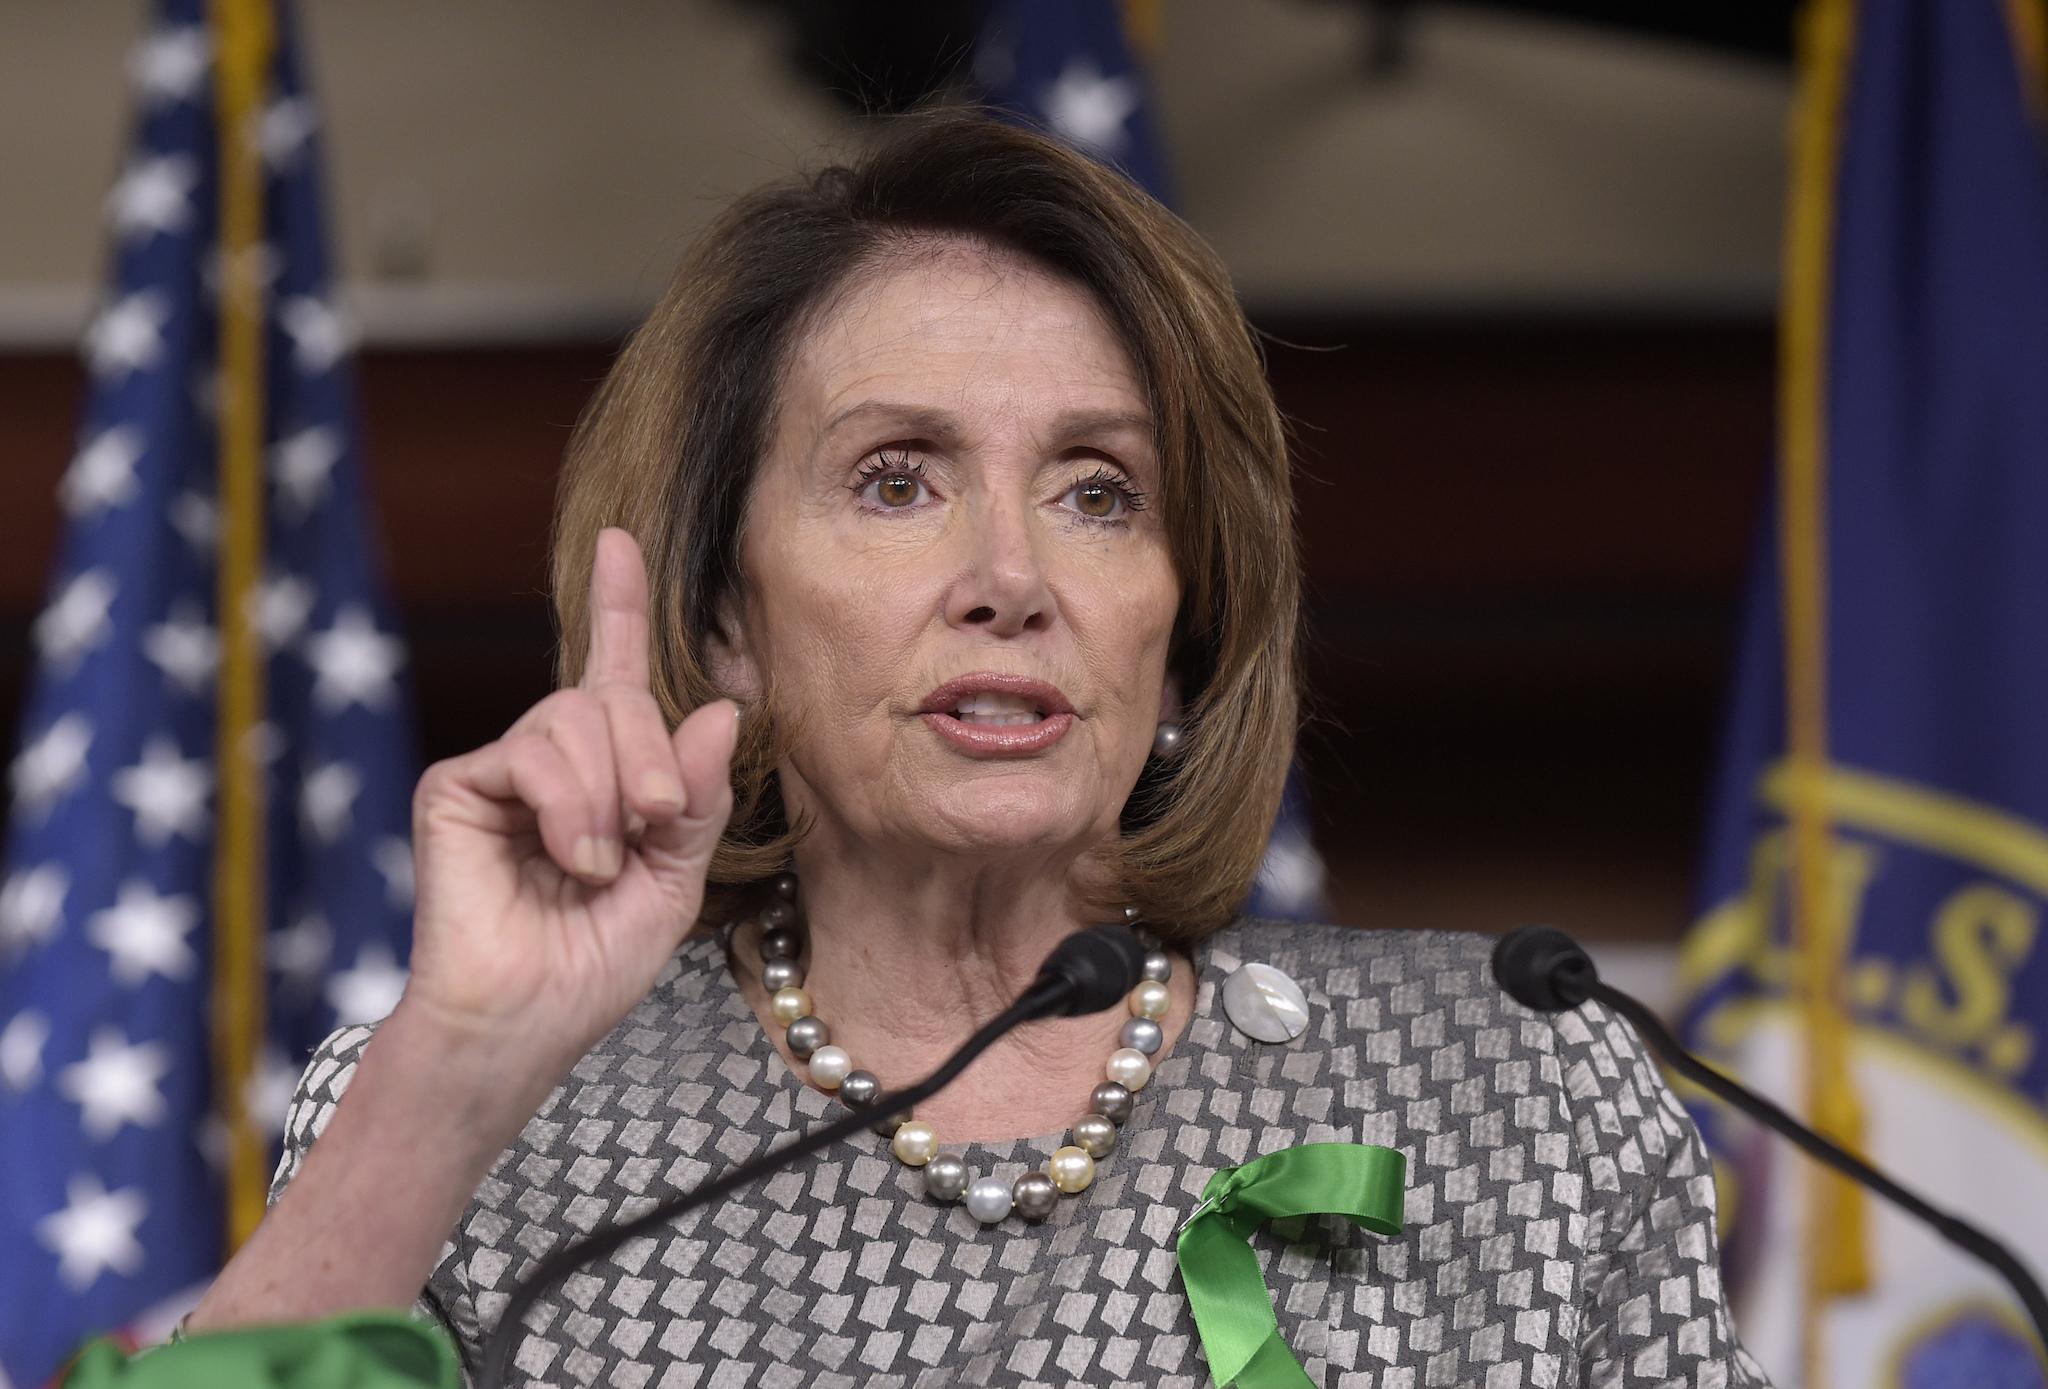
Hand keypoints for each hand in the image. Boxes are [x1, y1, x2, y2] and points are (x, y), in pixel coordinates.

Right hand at [398, 527, 737, 1074]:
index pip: (611, 674)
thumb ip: (696, 799)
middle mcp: (549, 760)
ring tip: (602, 861)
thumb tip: (717, 708)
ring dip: (613, 790)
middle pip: (613, 697)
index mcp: (603, 777)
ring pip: (576, 715)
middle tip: (657, 823)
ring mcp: (501, 769)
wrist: (524, 1023)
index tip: (620, 542)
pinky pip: (535, 750)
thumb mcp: (673, 880)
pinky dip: (572, 806)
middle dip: (653, 757)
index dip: (616, 605)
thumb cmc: (591, 965)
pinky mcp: (456, 785)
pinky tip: (571, 859)